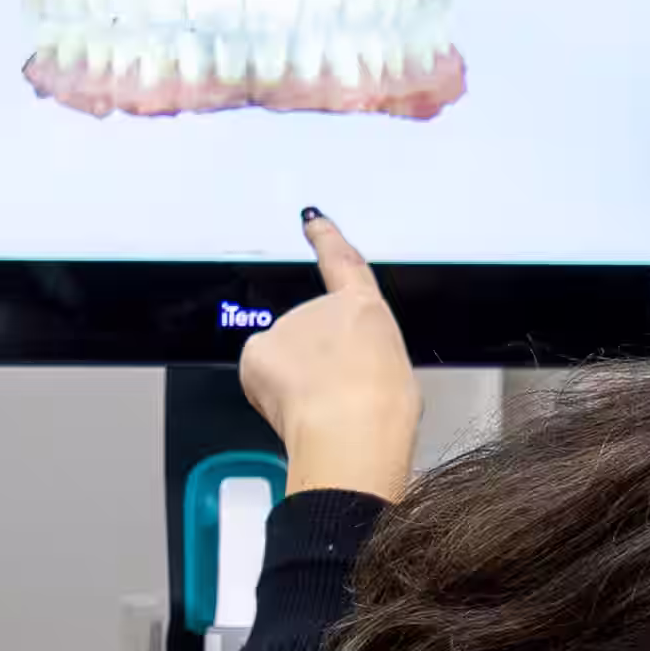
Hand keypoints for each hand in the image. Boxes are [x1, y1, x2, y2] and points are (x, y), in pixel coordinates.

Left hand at [241, 211, 419, 502]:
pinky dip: (270, 390)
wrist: (351, 429)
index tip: (313, 221)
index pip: (342, 262)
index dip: (326, 239)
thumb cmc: (380, 410)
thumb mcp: (393, 372)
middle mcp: (321, 307)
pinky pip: (260, 372)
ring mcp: (286, 327)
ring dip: (296, 380)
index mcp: (364, 308)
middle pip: (311, 333)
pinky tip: (292, 406)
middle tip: (337, 395)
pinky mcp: (257, 350)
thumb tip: (349, 372)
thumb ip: (366, 357)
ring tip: (321, 407)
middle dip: (316, 362)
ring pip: (284, 356)